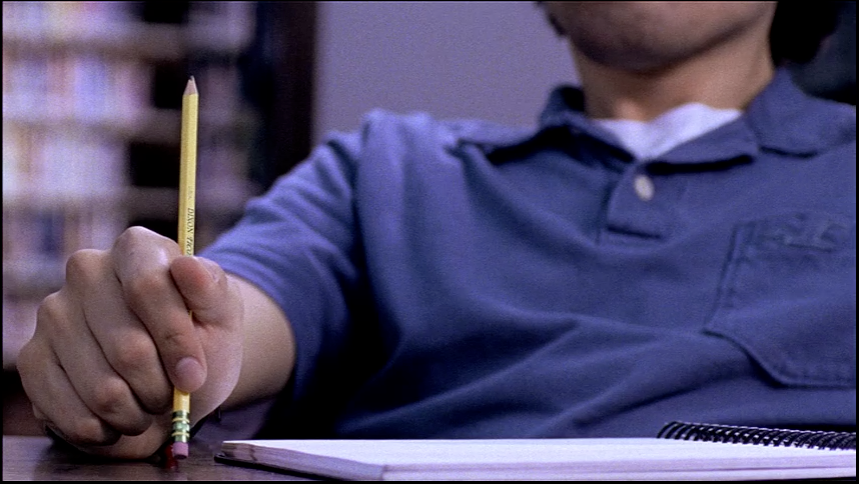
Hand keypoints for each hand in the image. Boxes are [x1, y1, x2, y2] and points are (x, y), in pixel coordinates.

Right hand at [17, 226, 243, 458]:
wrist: (173, 375)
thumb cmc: (201, 340)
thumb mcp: (222, 316)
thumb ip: (212, 292)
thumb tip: (187, 266)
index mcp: (136, 248)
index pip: (147, 287)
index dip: (175, 340)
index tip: (194, 376)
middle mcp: (86, 271)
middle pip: (126, 347)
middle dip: (160, 386)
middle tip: (173, 395)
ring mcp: (53, 313)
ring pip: (100, 388)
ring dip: (135, 412)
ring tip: (149, 404)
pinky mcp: (32, 357)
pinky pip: (67, 410)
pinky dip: (103, 429)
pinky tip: (119, 418)